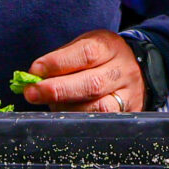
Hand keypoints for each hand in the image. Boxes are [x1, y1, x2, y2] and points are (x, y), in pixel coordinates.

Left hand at [22, 30, 142, 112]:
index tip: (35, 70)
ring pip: (98, 108)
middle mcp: (123, 70)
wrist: (136, 68)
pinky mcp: (129, 114)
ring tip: (50, 104)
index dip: (58, 63)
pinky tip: (65, 114)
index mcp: (110, 46)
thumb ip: (61, 59)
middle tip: (32, 93)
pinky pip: (102, 122)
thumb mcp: (84, 46)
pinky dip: (79, 119)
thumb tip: (34, 76)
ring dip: (67, 108)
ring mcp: (129, 94)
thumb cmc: (101, 57)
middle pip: (91, 84)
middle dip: (57, 90)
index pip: (86, 54)